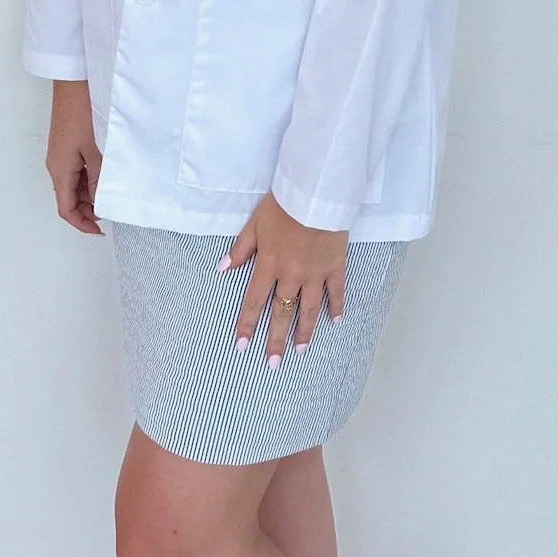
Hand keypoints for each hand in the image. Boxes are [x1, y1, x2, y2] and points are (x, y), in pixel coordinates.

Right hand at [46, 78, 102, 233]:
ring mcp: (61, 155)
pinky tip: (104, 177)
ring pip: (73, 186)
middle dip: (88, 211)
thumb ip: (99, 178)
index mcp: (60, 170)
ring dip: (89, 195)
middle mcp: (56, 165)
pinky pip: (75, 171)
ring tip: (111, 196)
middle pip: (68, 199)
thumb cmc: (82, 110)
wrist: (74, 82)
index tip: (100, 231)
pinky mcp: (67, 145)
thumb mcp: (96, 150)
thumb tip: (100, 202)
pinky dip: (88, 180)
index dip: (82, 224)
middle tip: (111, 214)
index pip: (65, 209)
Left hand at [223, 193, 347, 363]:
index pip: (255, 301)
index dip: (247, 325)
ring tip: (300, 351)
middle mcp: (291, 274)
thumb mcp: (255, 223)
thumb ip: (240, 249)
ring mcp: (315, 273)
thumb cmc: (283, 204)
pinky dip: (336, 307)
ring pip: (309, 308)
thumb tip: (222, 268)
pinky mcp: (335, 266)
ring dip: (304, 331)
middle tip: (273, 363)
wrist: (317, 193)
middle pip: (282, 312)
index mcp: (269, 264)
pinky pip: (336, 291)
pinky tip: (334, 322)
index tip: (242, 346)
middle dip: (276, 339)